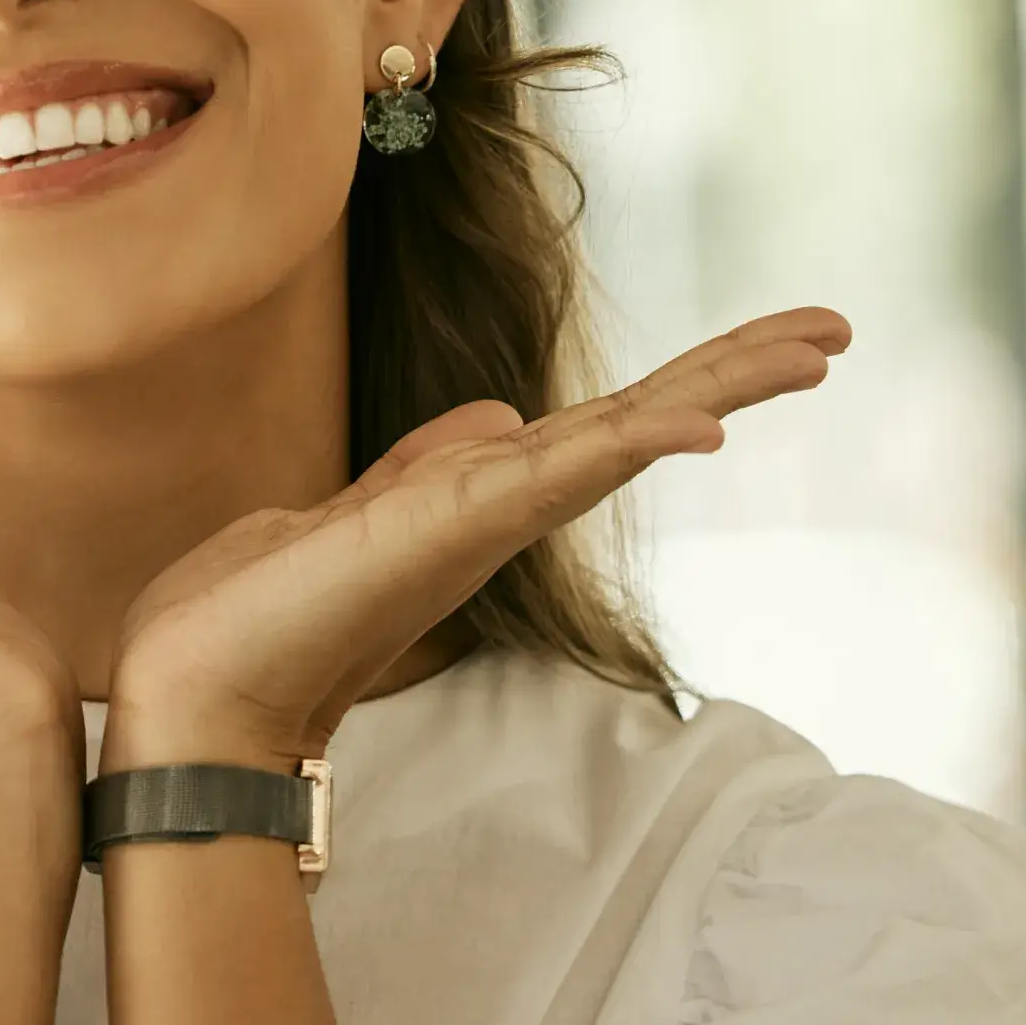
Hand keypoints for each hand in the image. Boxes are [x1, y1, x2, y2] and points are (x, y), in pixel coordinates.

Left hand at [104, 308, 851, 770]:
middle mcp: (497, 512)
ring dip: (717, 389)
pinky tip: (701, 423)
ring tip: (814, 346)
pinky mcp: (449, 529)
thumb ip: (425, 466)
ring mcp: (481, 523)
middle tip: (834, 332)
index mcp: (476, 500)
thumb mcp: (350, 512)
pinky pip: (556, 475)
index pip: (600, 426)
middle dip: (733, 376)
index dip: (682, 387)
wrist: (191, 692)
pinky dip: (630, 446)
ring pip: (621, 439)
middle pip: (637, 427)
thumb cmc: (256, 614)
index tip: (764, 348)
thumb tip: (495, 415)